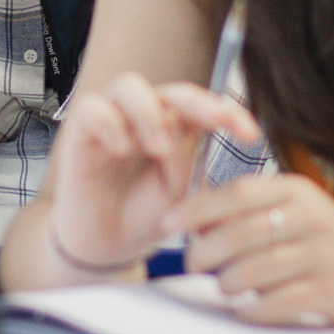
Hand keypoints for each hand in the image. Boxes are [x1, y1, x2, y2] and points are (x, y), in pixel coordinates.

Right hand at [48, 73, 262, 273]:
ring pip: (129, 86)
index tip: (251, 136)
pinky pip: (92, 108)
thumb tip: (205, 133)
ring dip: (150, 113)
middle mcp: (146, 117)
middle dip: (199, 103)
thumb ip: (192, 162)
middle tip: (216, 122)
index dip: (229, 114)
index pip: (204, 108)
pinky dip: (109, 122)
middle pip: (172, 91)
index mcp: (177, 129)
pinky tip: (121, 148)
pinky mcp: (82, 132)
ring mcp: (113, 121)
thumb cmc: (146, 217)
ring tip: (160, 148)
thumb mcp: (181, 195)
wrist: (108, 247)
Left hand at [167, 173, 333, 325]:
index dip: (195, 208)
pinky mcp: (327, 292)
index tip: (165, 222)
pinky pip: (272, 304)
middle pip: (237, 234)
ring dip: (228, 283)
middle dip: (204, 252)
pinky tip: (251, 309)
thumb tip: (192, 223)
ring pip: (250, 272)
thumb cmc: (331, 243)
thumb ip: (253, 213)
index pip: (236, 193)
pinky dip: (253, 310)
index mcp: (296, 191)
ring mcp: (319, 256)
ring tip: (228, 286)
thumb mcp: (298, 211)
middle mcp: (308, 218)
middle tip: (193, 263)